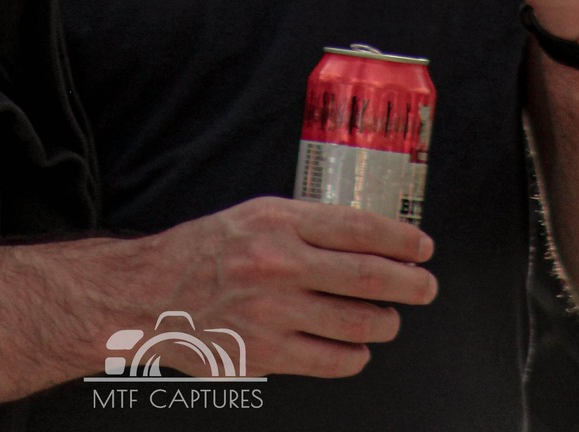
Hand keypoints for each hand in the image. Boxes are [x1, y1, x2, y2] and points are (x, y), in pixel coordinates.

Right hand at [142, 196, 435, 378]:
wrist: (152, 294)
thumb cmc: (206, 250)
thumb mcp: (254, 215)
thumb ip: (304, 224)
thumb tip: (364, 237)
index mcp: (277, 221)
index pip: (357, 227)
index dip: (399, 239)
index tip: (422, 247)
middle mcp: (278, 264)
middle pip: (365, 276)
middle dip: (408, 283)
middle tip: (426, 286)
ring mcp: (272, 313)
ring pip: (354, 323)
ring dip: (384, 322)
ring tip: (390, 318)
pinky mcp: (265, 354)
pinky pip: (330, 361)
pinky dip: (355, 356)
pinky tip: (358, 348)